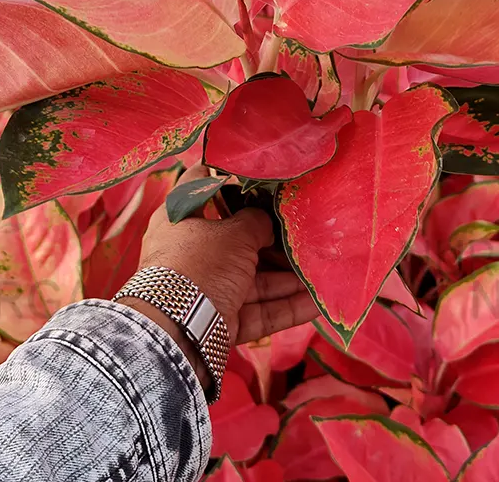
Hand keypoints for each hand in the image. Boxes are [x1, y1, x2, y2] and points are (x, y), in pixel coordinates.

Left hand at [120, 165, 318, 384]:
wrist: (176, 332)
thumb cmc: (200, 264)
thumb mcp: (234, 233)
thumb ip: (257, 221)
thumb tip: (268, 221)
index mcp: (180, 218)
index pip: (200, 185)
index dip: (224, 172)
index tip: (254, 167)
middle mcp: (192, 251)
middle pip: (237, 238)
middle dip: (274, 238)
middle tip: (306, 228)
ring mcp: (207, 287)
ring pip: (254, 278)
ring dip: (289, 276)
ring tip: (322, 267)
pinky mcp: (222, 321)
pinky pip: (260, 310)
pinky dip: (288, 306)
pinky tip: (319, 301)